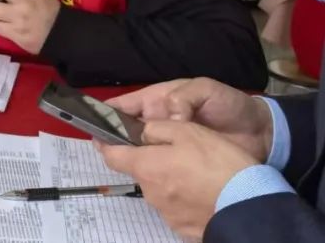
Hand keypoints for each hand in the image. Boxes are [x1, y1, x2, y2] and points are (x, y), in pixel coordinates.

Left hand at [98, 120, 258, 239]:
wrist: (251, 207)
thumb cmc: (218, 163)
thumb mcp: (188, 131)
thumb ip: (158, 129)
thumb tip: (142, 134)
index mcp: (146, 166)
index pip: (111, 156)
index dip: (107, 144)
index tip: (106, 138)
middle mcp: (150, 192)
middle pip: (142, 172)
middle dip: (152, 162)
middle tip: (178, 154)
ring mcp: (167, 214)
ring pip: (161, 190)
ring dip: (171, 180)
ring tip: (197, 173)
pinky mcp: (183, 228)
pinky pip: (178, 208)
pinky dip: (186, 199)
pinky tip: (205, 192)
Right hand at [106, 78, 273, 162]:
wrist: (260, 133)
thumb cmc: (229, 104)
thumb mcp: (206, 89)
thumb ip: (184, 97)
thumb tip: (169, 117)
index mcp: (158, 100)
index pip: (124, 105)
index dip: (105, 112)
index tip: (90, 121)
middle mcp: (158, 122)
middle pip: (126, 130)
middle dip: (113, 137)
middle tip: (102, 148)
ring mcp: (168, 144)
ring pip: (140, 150)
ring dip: (130, 156)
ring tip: (117, 163)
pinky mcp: (181, 163)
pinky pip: (160, 167)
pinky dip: (149, 172)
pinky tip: (142, 177)